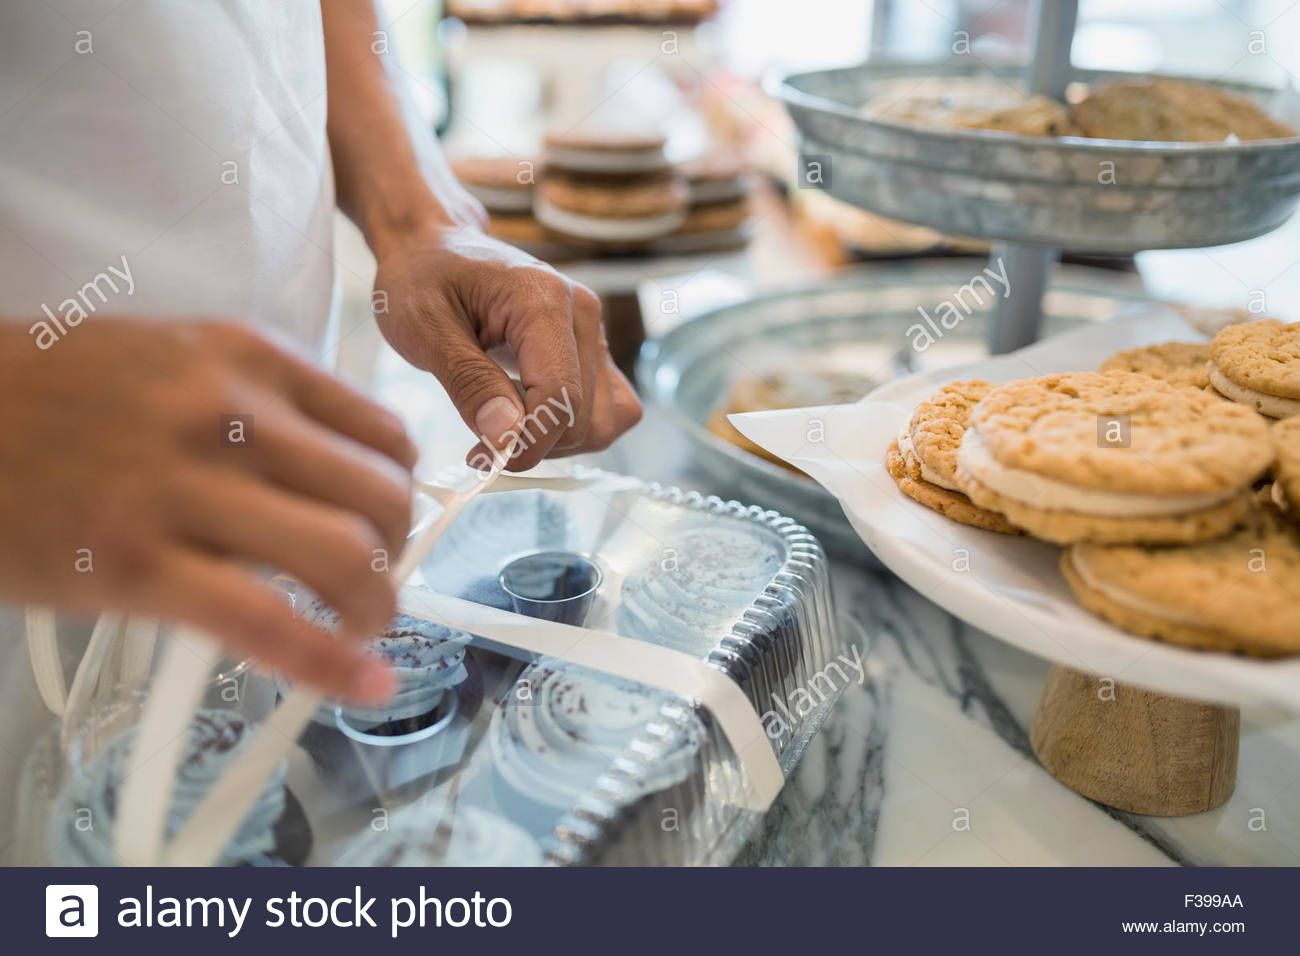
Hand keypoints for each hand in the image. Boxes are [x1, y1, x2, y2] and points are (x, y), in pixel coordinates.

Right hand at [0, 317, 415, 703]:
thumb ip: (256, 407)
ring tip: (360, 627)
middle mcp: (232, 414)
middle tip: (372, 582)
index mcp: (248, 359)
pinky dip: (328, 663)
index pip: (382, 434)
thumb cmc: (56, 398)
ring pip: (344, 556)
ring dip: (375, 606)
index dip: (399, 494)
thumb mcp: (172, 363)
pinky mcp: (136, 564)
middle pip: (379, 498)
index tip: (385, 526)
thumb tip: (332, 479)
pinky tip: (361, 681)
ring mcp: (184, 489)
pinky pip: (266, 622)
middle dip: (396, 554)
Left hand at [371, 224, 641, 470]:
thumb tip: (507, 439)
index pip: (561, 396)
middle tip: (481, 445)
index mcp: (542, 299)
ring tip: (505, 430)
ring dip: (557, 443)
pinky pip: (609, 408)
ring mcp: (593, 330)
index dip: (528, 444)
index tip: (482, 460)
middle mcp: (582, 313)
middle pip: (585, 416)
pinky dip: (573, 429)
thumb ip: (468, 382)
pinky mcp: (592, 348)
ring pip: (604, 420)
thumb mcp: (423, 329)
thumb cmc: (421, 279)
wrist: (434, 247)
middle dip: (536, 445)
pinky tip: (529, 420)